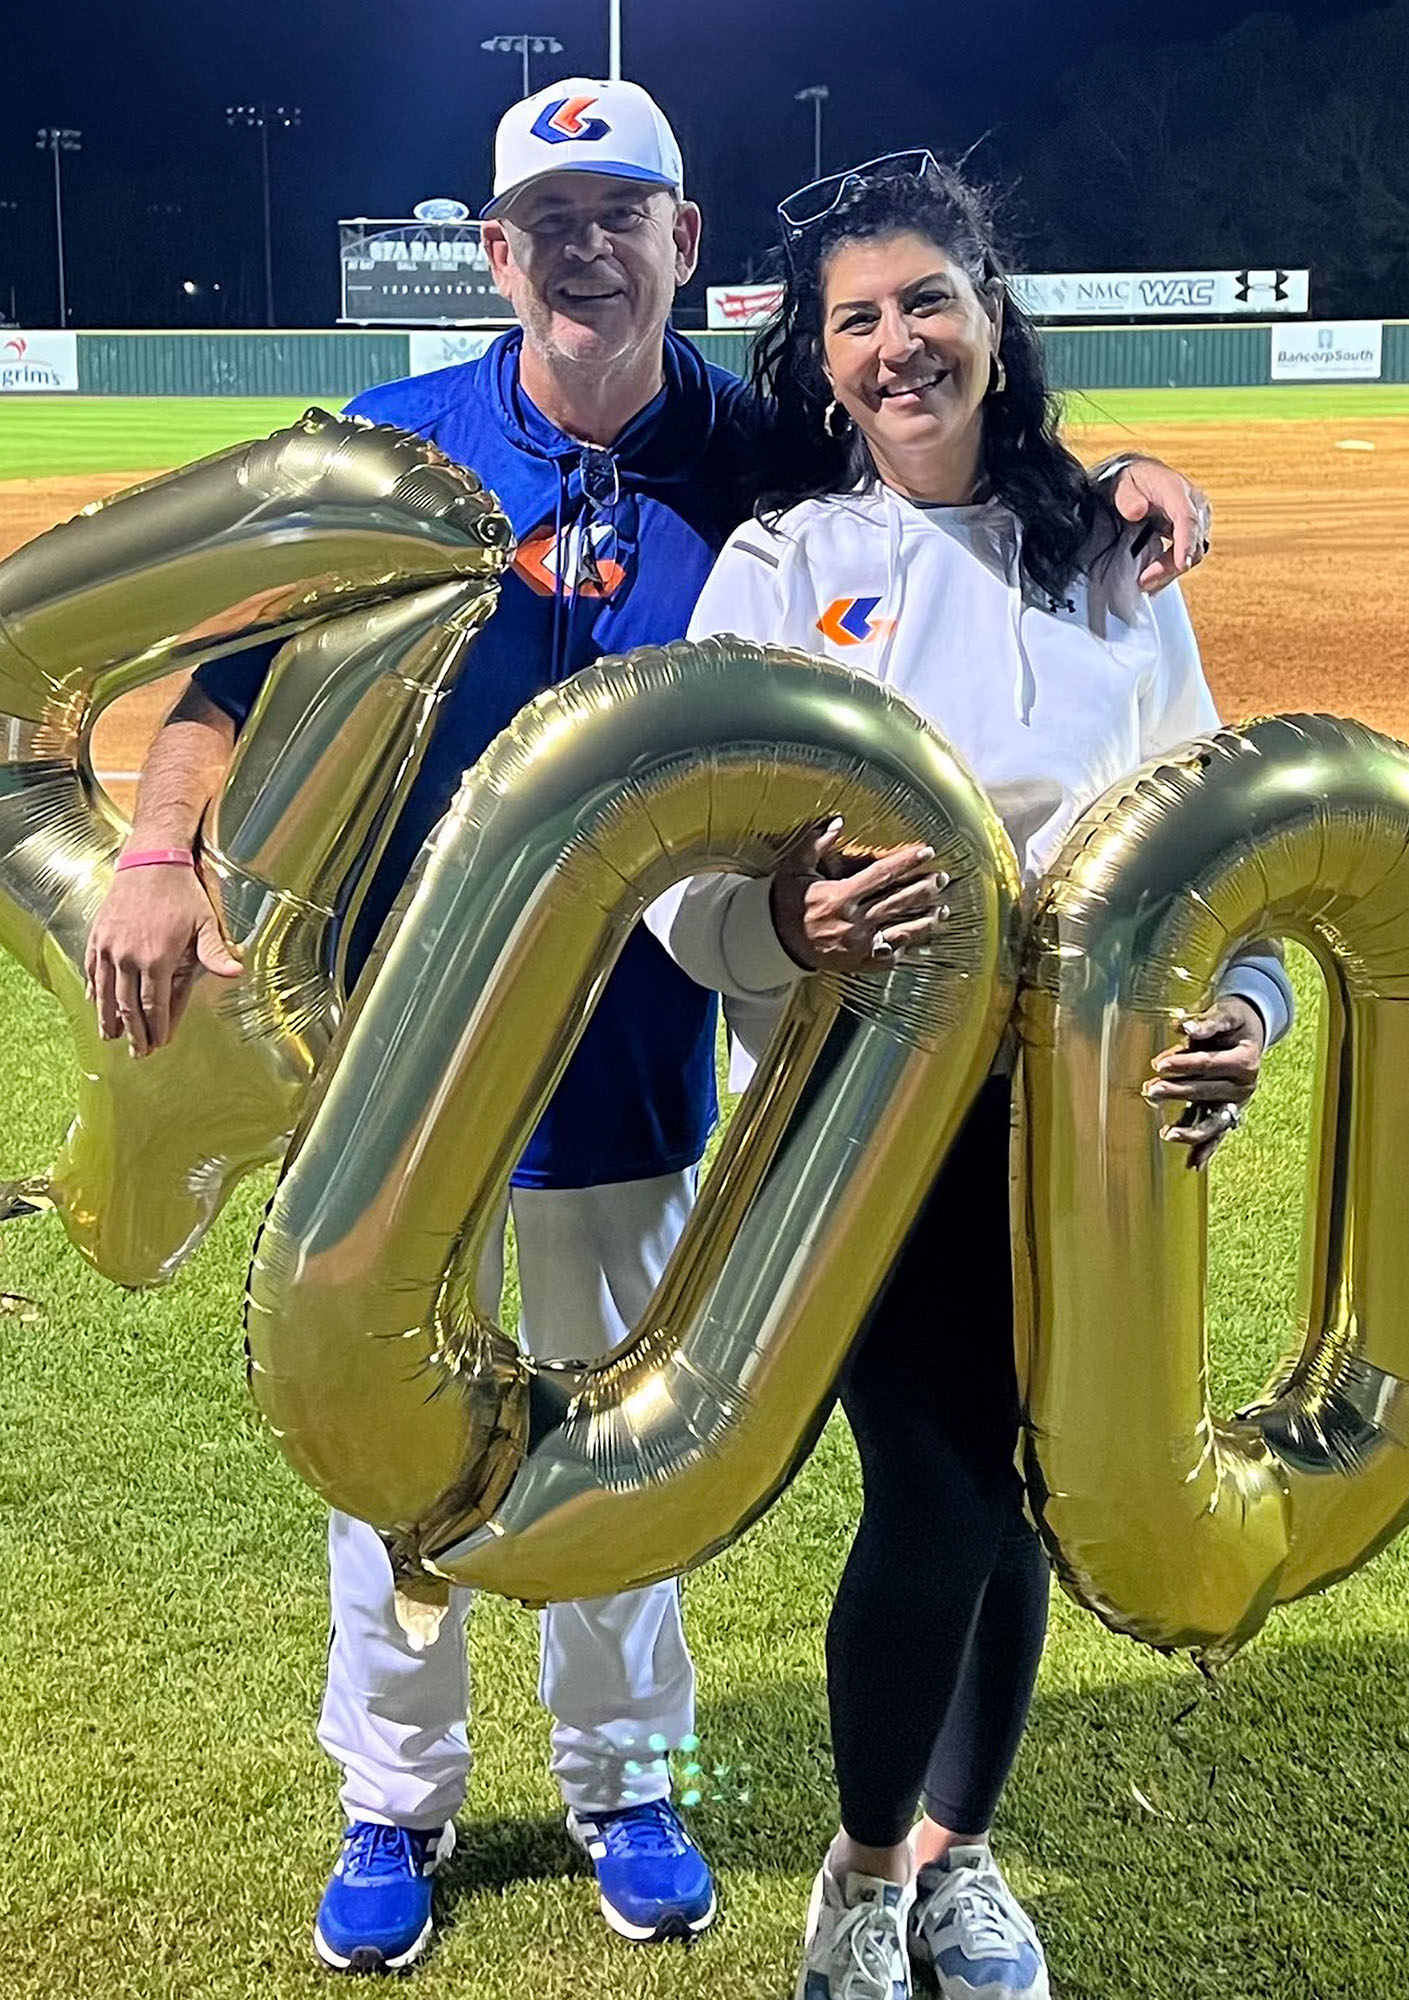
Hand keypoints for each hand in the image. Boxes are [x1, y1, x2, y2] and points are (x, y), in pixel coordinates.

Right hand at [84, 864, 241, 1057]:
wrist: (151, 859)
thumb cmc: (182, 891)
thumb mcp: (205, 921)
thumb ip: (215, 951)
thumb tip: (235, 972)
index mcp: (157, 958)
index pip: (154, 1005)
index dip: (156, 1028)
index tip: (159, 1044)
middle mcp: (128, 957)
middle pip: (128, 1006)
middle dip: (134, 1033)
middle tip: (138, 1052)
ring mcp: (109, 947)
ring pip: (105, 993)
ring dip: (108, 1019)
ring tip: (111, 1037)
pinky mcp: (97, 936)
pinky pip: (92, 971)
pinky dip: (94, 991)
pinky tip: (96, 1004)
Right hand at [768, 817, 948, 974]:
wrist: (774, 941)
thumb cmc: (786, 901)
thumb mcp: (794, 868)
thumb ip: (814, 843)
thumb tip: (837, 821)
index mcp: (840, 897)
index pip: (881, 875)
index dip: (906, 862)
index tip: (925, 851)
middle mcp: (853, 922)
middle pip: (897, 902)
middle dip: (923, 889)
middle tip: (942, 878)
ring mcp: (858, 946)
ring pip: (899, 932)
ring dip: (924, 922)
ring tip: (943, 912)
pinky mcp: (857, 963)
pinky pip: (886, 957)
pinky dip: (902, 948)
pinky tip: (917, 942)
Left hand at [1107, 455, 1212, 594]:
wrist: (1140, 478)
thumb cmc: (1132, 481)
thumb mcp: (1120, 484)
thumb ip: (1126, 498)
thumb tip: (1136, 511)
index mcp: (1177, 489)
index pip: (1187, 518)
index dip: (1186, 542)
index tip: (1182, 564)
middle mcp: (1194, 503)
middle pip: (1193, 542)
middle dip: (1171, 566)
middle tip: (1144, 581)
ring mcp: (1197, 519)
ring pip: (1194, 552)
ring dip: (1170, 570)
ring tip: (1146, 582)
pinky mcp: (1193, 532)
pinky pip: (1188, 554)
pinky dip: (1171, 568)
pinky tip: (1154, 577)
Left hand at [1142, 997, 1265, 1171]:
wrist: (1249, 1031)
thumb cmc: (1233, 1021)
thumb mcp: (1224, 1014)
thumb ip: (1205, 1023)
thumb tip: (1183, 1027)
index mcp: (1246, 1060)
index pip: (1209, 1064)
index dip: (1184, 1063)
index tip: (1158, 1064)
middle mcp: (1245, 1086)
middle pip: (1207, 1092)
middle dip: (1177, 1092)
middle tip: (1150, 1090)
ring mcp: (1237, 1103)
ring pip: (1213, 1121)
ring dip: (1190, 1130)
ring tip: (1167, 1134)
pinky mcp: (1229, 1113)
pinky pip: (1217, 1134)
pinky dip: (1206, 1149)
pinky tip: (1192, 1166)